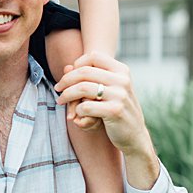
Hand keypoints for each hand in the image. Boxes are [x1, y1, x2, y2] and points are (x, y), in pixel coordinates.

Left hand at [54, 52, 159, 187]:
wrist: (135, 136)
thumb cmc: (116, 110)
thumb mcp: (108, 90)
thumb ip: (90, 78)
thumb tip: (67, 67)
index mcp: (122, 71)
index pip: (93, 56)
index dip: (77, 64)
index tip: (69, 76)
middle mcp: (122, 80)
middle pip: (84, 71)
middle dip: (66, 80)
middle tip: (58, 88)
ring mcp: (120, 95)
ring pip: (82, 88)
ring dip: (67, 95)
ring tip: (60, 101)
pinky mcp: (115, 111)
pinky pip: (85, 107)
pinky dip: (77, 110)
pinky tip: (77, 116)